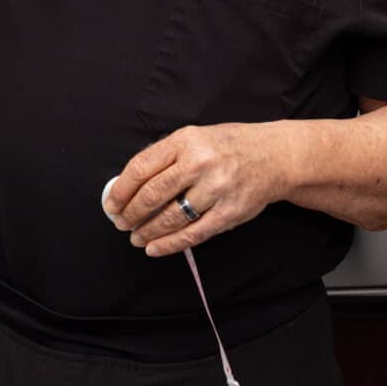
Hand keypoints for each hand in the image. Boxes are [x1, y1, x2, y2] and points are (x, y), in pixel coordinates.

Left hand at [103, 122, 289, 257]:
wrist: (274, 156)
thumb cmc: (228, 146)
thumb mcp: (195, 138)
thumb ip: (165, 157)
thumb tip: (128, 185)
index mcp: (186, 140)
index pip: (141, 167)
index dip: (121, 190)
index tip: (111, 203)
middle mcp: (200, 163)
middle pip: (153, 194)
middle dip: (131, 213)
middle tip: (120, 223)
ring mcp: (216, 189)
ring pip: (171, 217)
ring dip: (147, 231)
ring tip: (135, 237)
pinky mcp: (229, 213)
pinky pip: (193, 234)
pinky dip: (170, 244)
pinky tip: (154, 248)